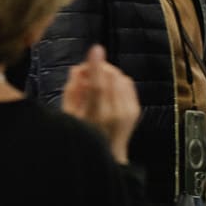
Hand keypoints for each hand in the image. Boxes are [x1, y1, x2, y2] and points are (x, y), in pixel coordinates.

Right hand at [63, 45, 140, 162]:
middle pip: (110, 77)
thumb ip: (72, 92)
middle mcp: (115, 113)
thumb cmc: (83, 135)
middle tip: (84, 74)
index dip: (96, 66)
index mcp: (96, 116)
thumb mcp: (69, 117)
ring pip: (119, 76)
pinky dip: (117, 80)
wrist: (108, 157)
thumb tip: (78, 69)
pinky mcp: (135, 110)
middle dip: (97, 67)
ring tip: (95, 83)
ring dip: (107, 73)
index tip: (96, 48)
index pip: (97, 86)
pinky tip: (108, 89)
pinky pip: (127, 82)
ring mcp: (128, 112)